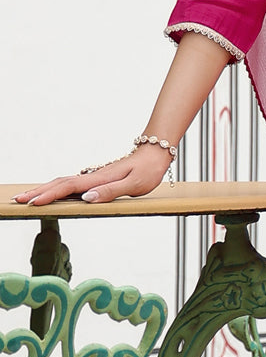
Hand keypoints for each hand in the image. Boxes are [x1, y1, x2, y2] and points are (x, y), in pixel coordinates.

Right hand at [12, 145, 173, 206]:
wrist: (155, 153)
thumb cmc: (147, 171)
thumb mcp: (134, 185)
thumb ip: (110, 192)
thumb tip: (86, 199)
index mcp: (98, 179)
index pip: (68, 188)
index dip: (50, 196)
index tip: (33, 203)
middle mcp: (92, 176)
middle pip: (59, 183)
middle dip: (38, 192)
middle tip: (18, 200)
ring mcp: (93, 176)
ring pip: (63, 182)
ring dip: (44, 189)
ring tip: (28, 197)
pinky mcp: (97, 178)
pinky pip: (72, 183)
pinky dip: (57, 188)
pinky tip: (52, 193)